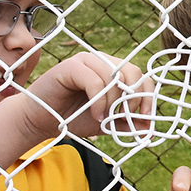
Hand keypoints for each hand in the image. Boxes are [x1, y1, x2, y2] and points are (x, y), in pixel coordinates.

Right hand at [21, 51, 153, 140]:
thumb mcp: (106, 124)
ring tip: (104, 119)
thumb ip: (126, 124)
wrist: (41, 121)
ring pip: (115, 77)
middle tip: (125, 117)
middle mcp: (102, 62)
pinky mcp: (71, 66)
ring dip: (113, 103)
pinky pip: (95, 81)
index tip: (146, 118)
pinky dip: (99, 101)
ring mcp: (86, 61)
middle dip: (134, 99)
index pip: (142, 77)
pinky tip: (96, 115)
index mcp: (114, 71)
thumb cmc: (72, 118)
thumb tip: (148, 130)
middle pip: (132, 72)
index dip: (148, 97)